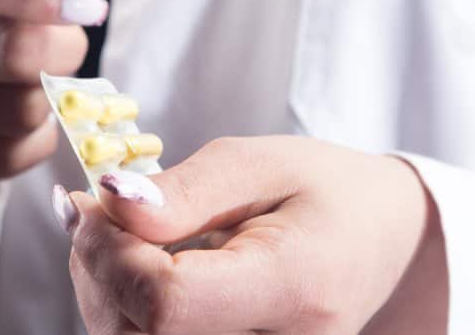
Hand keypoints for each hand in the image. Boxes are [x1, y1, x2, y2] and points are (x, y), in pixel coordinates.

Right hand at [0, 0, 107, 178]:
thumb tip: (81, 5)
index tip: (84, 8)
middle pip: (10, 53)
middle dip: (62, 55)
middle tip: (67, 51)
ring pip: (17, 112)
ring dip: (47, 102)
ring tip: (36, 84)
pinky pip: (6, 156)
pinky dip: (35, 142)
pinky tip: (26, 123)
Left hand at [55, 136, 447, 334]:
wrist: (383, 241)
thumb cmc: (328, 192)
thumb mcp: (260, 164)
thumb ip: (184, 191)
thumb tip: (107, 203)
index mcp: (294, 289)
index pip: (168, 304)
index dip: (109, 254)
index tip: (91, 201)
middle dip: (97, 271)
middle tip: (96, 211)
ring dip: (104, 290)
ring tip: (120, 233)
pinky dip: (124, 309)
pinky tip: (134, 266)